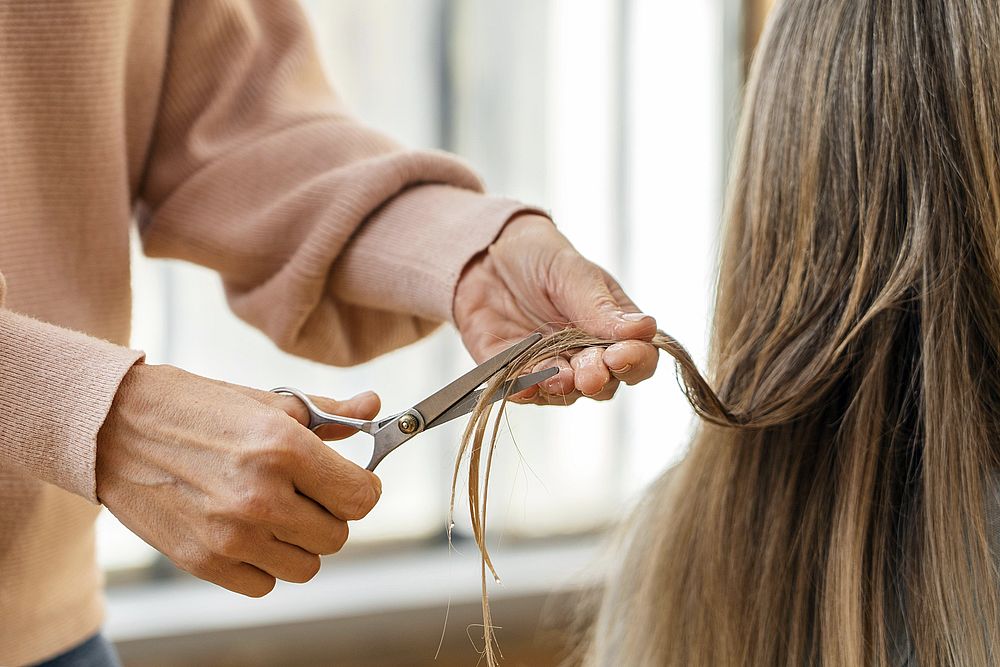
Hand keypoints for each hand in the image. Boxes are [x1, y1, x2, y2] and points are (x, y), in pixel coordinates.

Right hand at [96, 363, 381, 596]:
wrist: (115, 427)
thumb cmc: (198, 409)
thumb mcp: (268, 402)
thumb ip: (330, 414)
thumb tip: (374, 408)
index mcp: (284, 448)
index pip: (361, 498)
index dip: (362, 489)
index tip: (351, 482)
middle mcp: (261, 496)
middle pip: (338, 536)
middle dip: (329, 514)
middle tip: (306, 493)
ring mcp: (231, 535)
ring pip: (306, 566)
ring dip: (298, 542)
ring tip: (273, 510)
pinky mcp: (202, 562)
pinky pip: (264, 584)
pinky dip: (263, 563)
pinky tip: (245, 529)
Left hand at [453, 214, 658, 403]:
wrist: (485, 254)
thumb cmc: (539, 257)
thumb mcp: (573, 273)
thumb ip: (601, 307)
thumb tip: (645, 328)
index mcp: (611, 328)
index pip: (638, 357)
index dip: (634, 361)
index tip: (619, 356)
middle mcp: (584, 354)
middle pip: (603, 385)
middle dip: (596, 380)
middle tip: (589, 374)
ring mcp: (549, 366)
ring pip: (564, 393)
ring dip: (562, 388)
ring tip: (558, 378)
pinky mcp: (511, 371)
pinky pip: (519, 389)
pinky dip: (522, 391)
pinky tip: (523, 388)